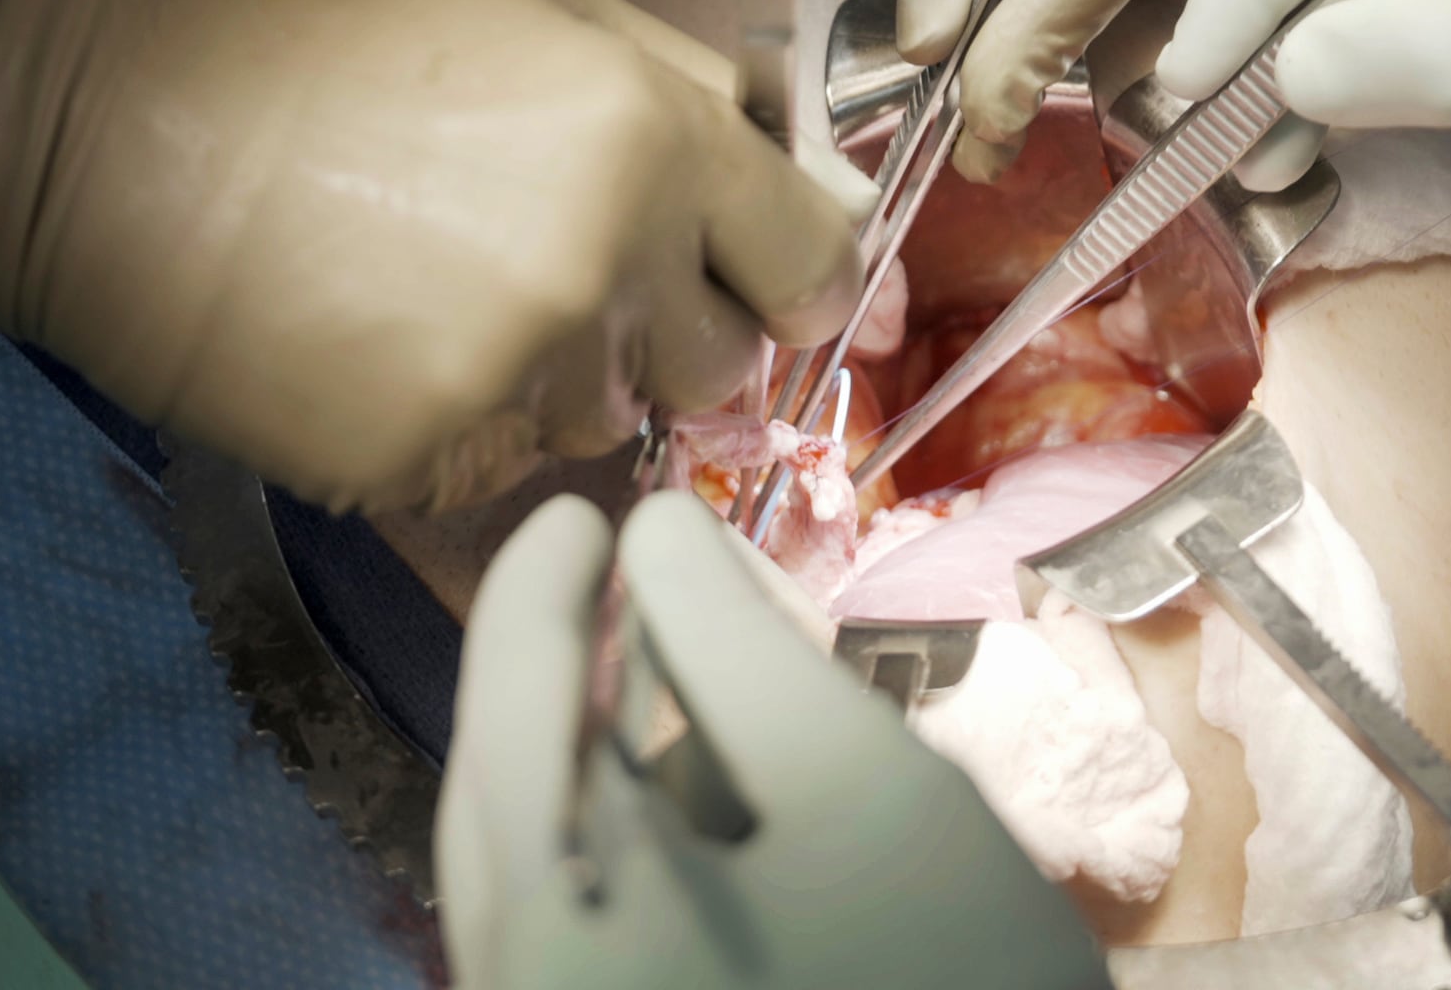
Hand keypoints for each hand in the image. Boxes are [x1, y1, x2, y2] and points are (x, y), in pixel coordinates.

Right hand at [0, 0, 861, 511]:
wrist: (109, 135)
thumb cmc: (316, 45)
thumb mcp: (528, 5)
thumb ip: (677, 87)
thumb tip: (787, 169)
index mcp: (648, 135)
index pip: (814, 260)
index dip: (791, 274)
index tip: (755, 280)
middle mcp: (605, 265)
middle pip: (721, 362)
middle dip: (664, 329)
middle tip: (555, 272)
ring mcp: (515, 375)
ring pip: (606, 422)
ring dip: (555, 378)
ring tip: (433, 296)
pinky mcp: (424, 460)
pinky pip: (496, 468)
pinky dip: (455, 424)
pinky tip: (370, 346)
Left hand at [440, 491, 1105, 989]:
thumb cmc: (948, 982)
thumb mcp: (859, 782)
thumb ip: (735, 642)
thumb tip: (656, 538)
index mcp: (537, 930)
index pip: (508, 713)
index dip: (540, 593)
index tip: (586, 509)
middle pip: (501, 799)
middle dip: (559, 677)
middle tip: (620, 578)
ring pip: (540, 873)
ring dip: (598, 764)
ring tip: (675, 678)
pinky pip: (588, 934)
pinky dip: (629, 850)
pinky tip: (703, 800)